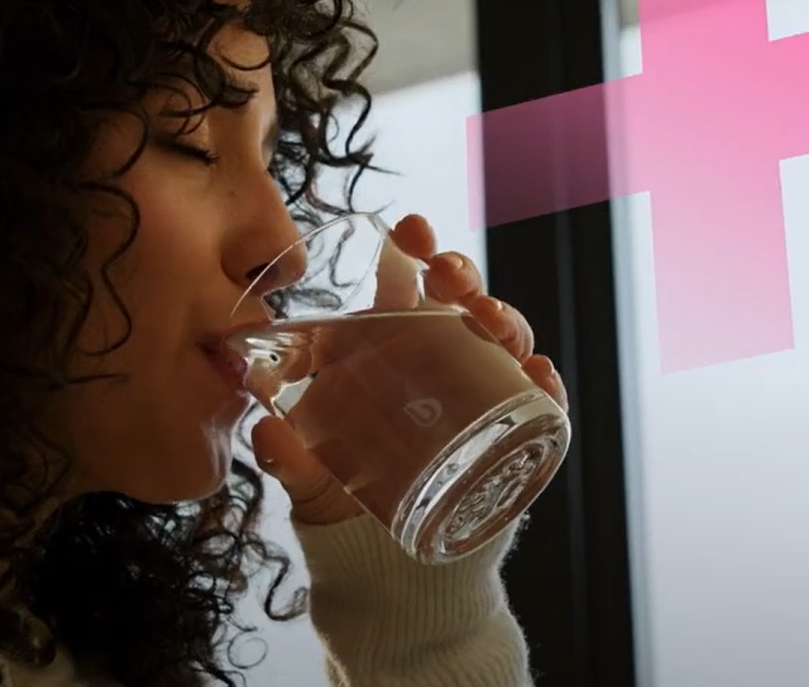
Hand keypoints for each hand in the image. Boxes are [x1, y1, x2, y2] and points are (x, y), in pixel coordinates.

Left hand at [249, 213, 567, 525]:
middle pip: (461, 302)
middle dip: (462, 275)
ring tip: (490, 323)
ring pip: (505, 341)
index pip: (406, 286)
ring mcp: (482, 399)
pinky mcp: (514, 440)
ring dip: (505, 320)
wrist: (393, 580)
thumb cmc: (345, 513)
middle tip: (447, 274)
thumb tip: (263, 428)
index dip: (413, 250)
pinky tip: (537, 376)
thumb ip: (289, 461)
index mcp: (389, 354)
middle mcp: (440, 365)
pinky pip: (541, 402)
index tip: (410, 227)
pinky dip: (545, 385)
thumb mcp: (311, 486)